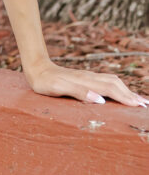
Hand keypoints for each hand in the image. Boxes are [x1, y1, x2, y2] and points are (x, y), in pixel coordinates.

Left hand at [25, 60, 147, 107]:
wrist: (36, 67)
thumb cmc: (45, 81)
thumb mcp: (58, 88)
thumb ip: (79, 92)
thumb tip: (101, 100)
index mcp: (86, 81)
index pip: (111, 89)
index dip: (126, 98)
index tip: (139, 106)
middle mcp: (90, 77)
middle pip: (116, 84)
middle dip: (131, 95)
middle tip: (145, 106)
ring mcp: (88, 77)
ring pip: (112, 82)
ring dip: (126, 91)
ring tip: (138, 101)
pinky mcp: (85, 78)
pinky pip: (106, 82)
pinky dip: (117, 88)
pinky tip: (119, 93)